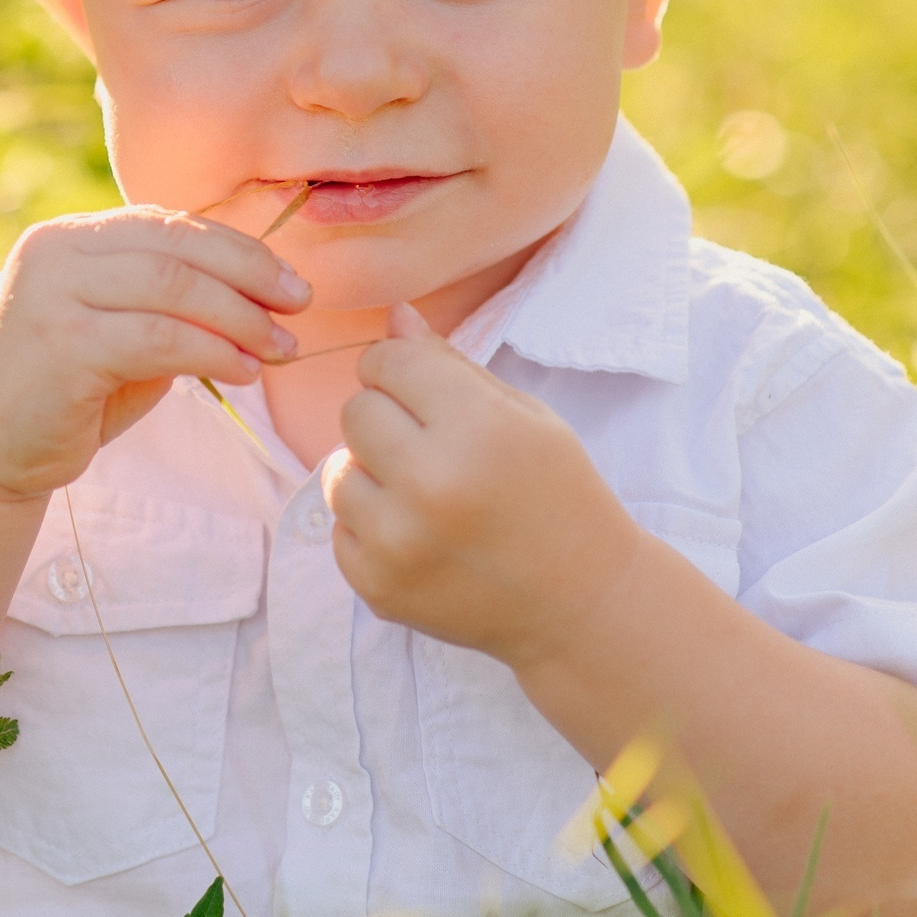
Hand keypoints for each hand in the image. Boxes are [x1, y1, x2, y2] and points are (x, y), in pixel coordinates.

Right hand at [0, 208, 311, 500]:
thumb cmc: (64, 395)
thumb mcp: (120, 332)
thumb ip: (170, 302)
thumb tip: (261, 291)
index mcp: (68, 237)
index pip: (168, 224)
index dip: (237, 248)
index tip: (288, 280)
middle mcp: (54, 251)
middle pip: (177, 247)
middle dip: (250, 275)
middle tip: (299, 306)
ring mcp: (52, 294)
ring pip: (174, 287)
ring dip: (241, 317)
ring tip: (280, 347)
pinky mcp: (62, 344)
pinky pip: (159, 338)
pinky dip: (213, 351)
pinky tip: (243, 371)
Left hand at [324, 304, 643, 666]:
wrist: (579, 601)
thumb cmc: (557, 494)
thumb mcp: (523, 416)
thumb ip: (450, 364)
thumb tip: (394, 315)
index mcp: (475, 428)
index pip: (387, 362)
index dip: (403, 370)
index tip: (425, 393)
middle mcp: (430, 484)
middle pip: (355, 412)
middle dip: (386, 418)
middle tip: (430, 446)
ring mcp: (398, 542)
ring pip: (337, 472)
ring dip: (372, 474)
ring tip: (426, 493)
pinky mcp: (376, 586)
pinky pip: (340, 529)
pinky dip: (371, 528)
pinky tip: (422, 536)